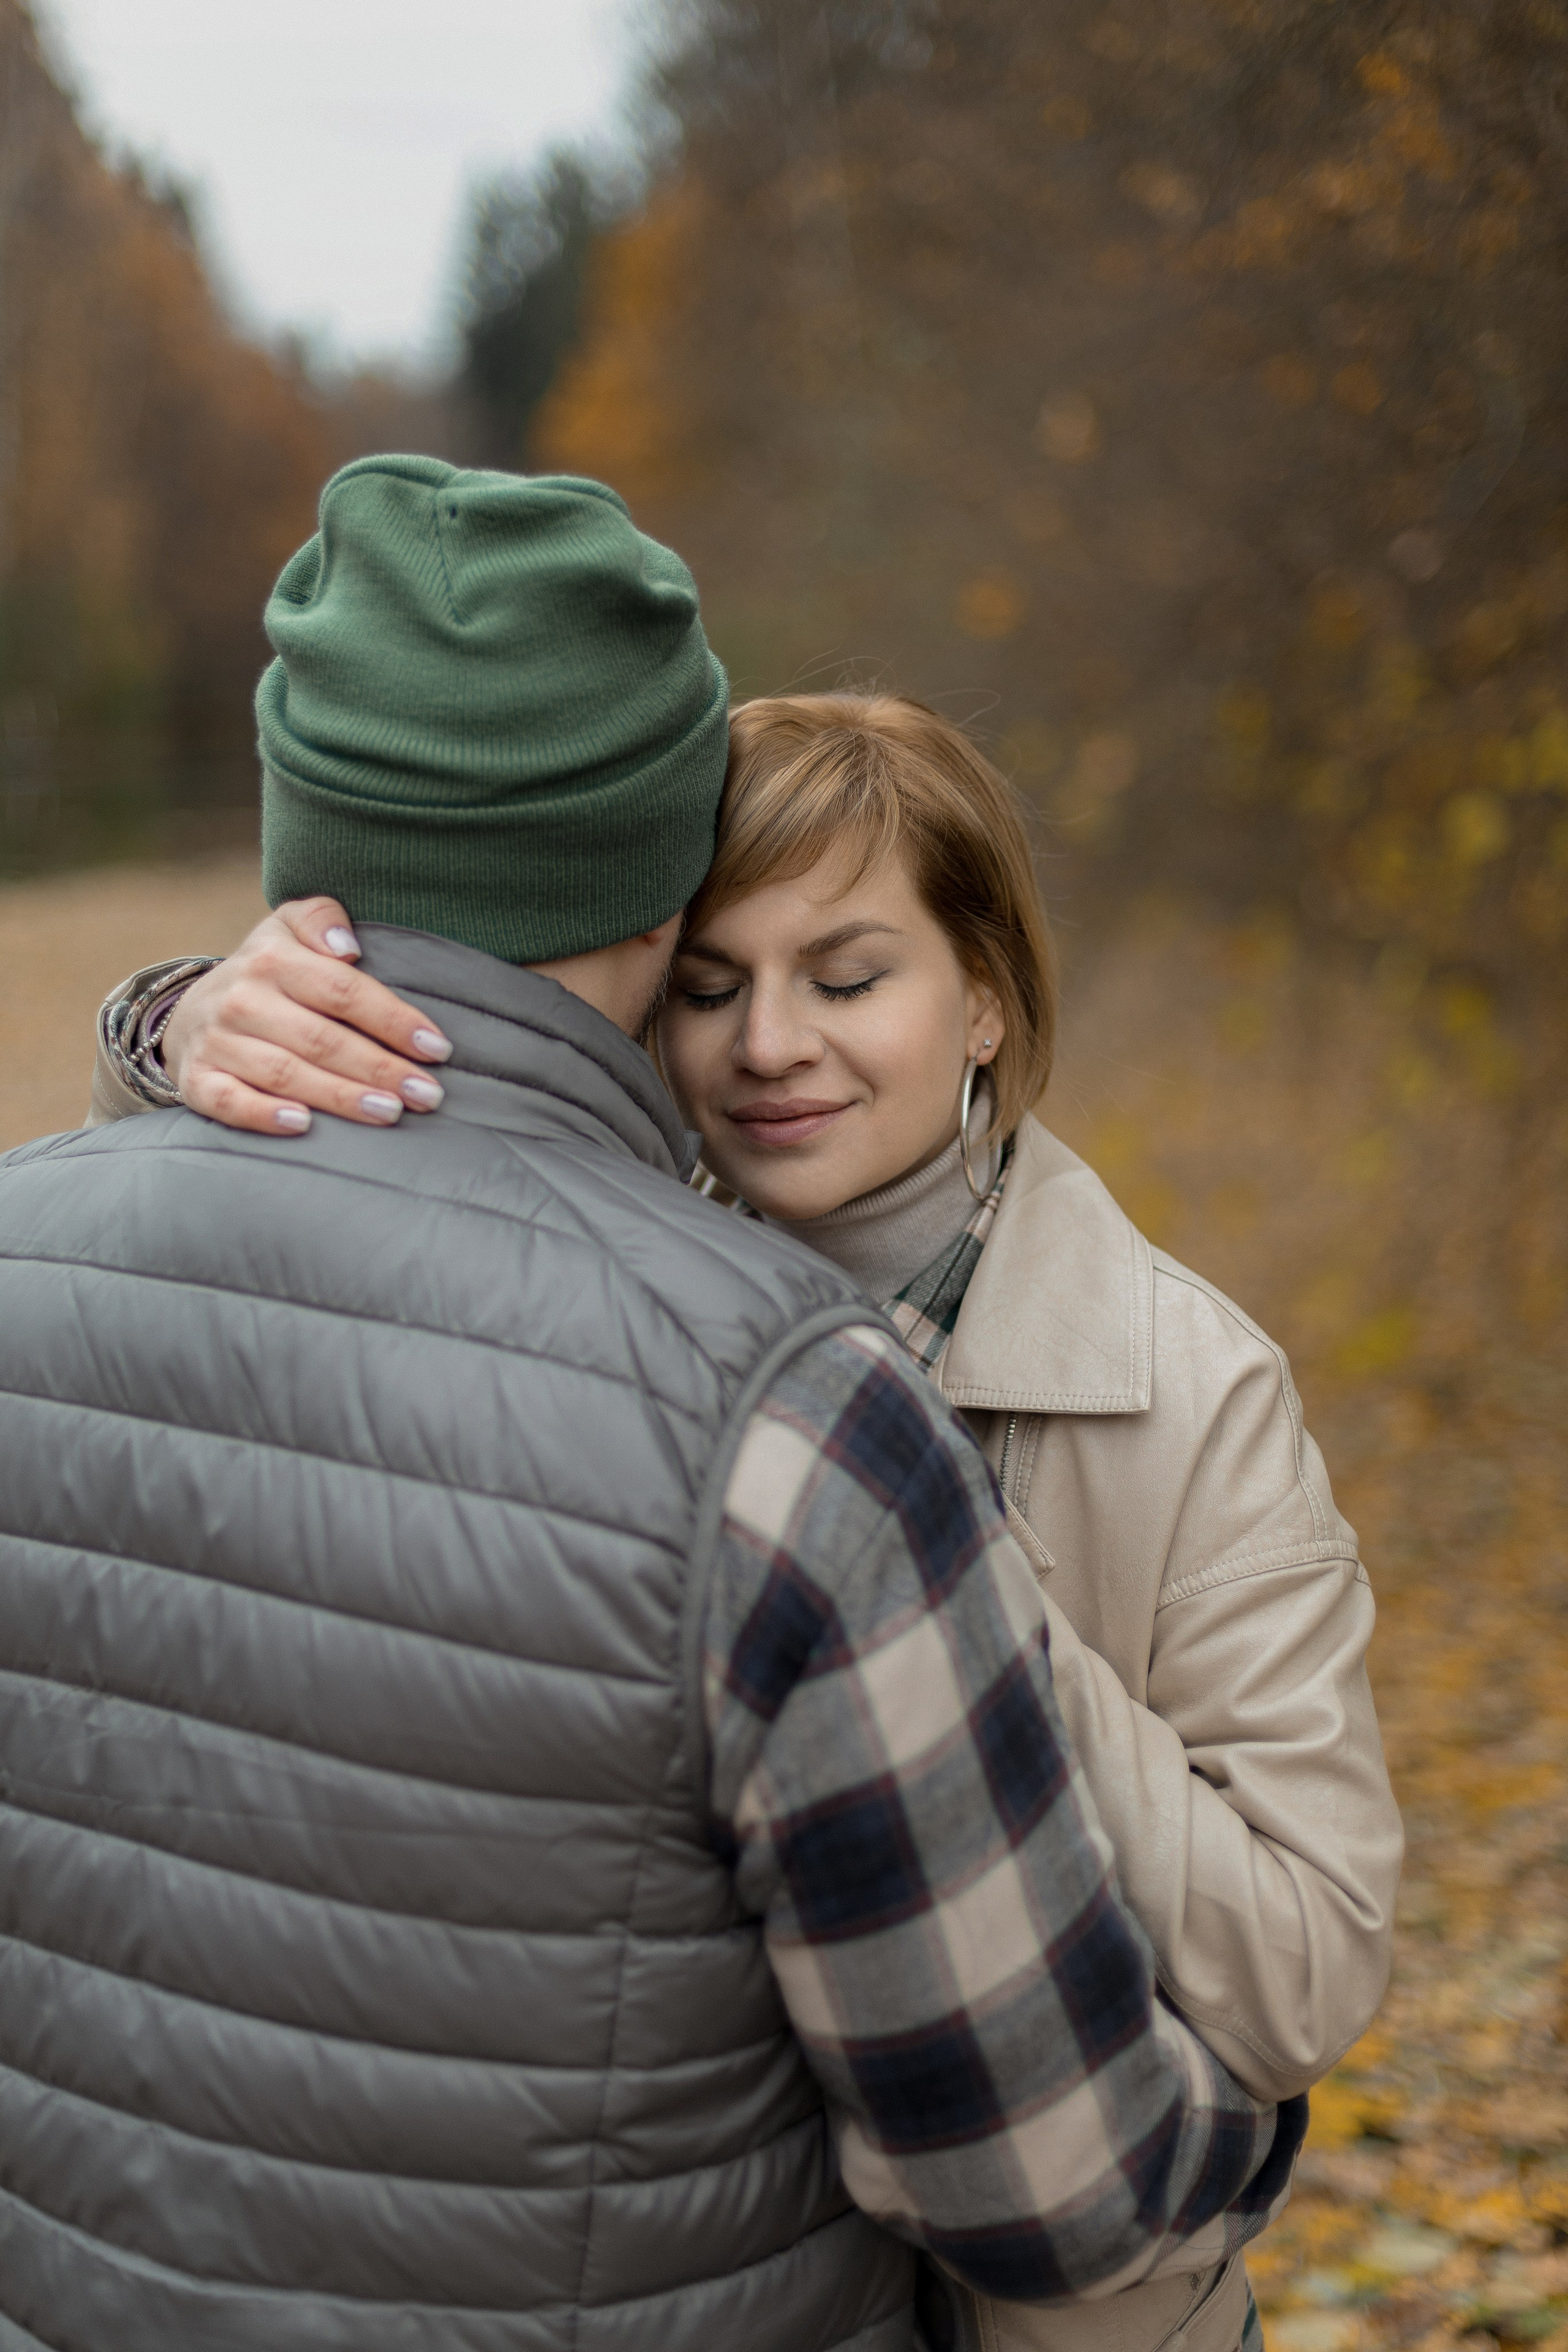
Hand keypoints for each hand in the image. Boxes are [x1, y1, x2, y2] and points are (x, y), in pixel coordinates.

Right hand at [162, 898, 452, 1135]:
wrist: (189, 1009)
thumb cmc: (265, 973)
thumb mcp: (287, 927)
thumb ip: (321, 918)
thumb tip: (348, 946)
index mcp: (272, 959)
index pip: (343, 991)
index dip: (393, 1021)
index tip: (437, 1048)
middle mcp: (243, 999)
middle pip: (321, 1039)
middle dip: (380, 1069)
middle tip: (427, 1095)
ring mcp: (218, 1041)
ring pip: (285, 1074)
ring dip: (341, 1097)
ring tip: (390, 1113)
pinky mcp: (198, 1079)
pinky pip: (229, 1101)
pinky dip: (263, 1115)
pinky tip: (303, 1126)